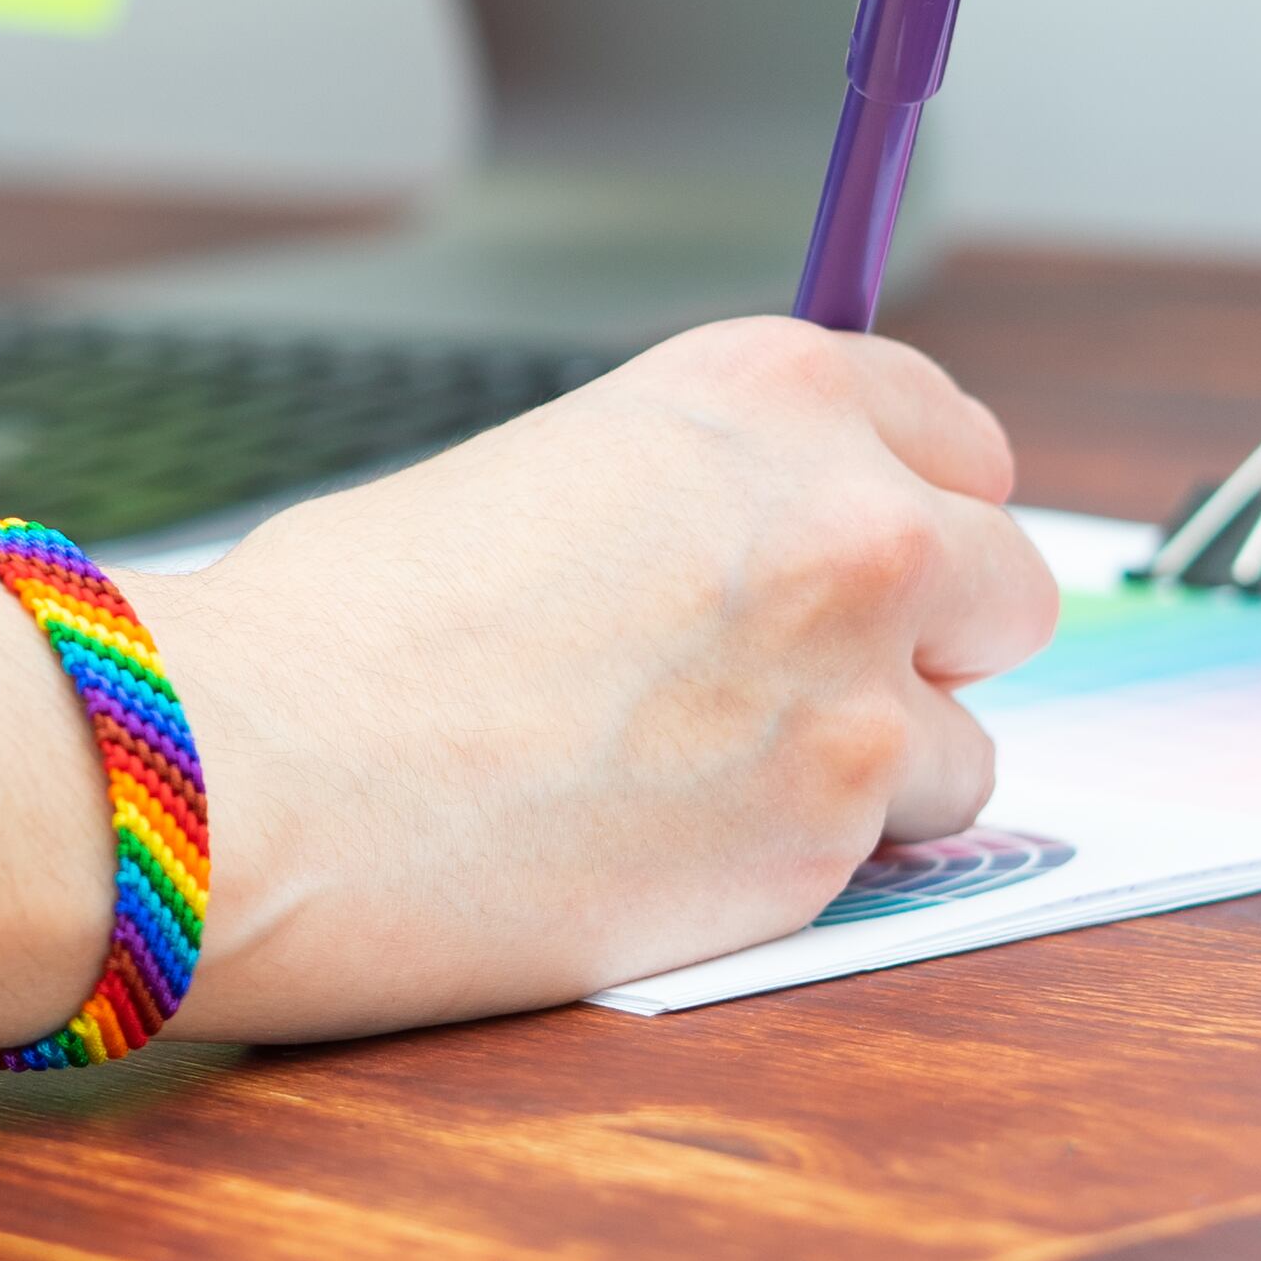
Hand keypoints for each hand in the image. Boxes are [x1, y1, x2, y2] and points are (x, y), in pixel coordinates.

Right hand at [126, 318, 1053, 1042]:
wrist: (256, 771)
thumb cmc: (340, 628)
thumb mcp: (549, 476)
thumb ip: (700, 502)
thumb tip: (753, 567)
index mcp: (767, 392)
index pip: (954, 434)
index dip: (903, 506)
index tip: (856, 559)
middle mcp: (848, 518)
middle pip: (1004, 583)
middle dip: (920, 641)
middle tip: (790, 690)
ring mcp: (857, 687)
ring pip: (963, 742)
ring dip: (867, 772)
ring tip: (702, 787)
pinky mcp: (829, 842)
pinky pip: (891, 860)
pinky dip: (807, 869)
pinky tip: (672, 852)